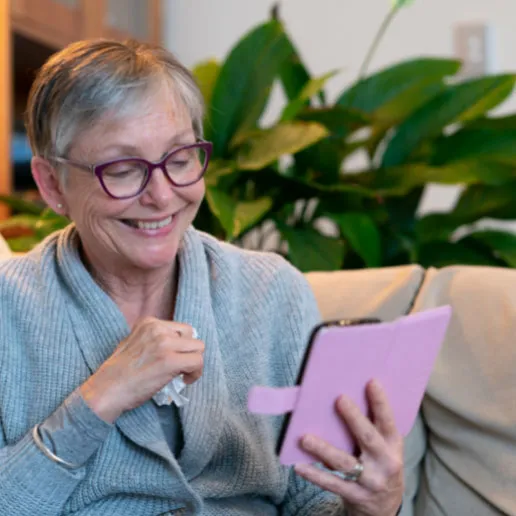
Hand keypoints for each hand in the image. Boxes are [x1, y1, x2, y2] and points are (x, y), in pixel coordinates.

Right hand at [80, 317, 203, 422]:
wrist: (105, 391)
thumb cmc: (117, 374)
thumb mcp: (132, 344)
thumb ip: (152, 340)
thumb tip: (175, 345)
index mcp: (148, 322)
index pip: (180, 329)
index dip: (181, 346)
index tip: (174, 359)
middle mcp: (157, 328)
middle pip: (192, 335)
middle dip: (188, 352)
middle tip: (180, 368)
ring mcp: (164, 343)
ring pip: (199, 348)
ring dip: (194, 362)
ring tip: (183, 375)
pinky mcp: (170, 360)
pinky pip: (197, 362)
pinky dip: (196, 373)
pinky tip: (185, 381)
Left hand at [294, 379, 403, 515]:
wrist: (385, 507)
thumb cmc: (380, 464)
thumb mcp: (385, 447)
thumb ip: (372, 427)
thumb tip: (345, 396)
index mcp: (393, 446)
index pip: (388, 421)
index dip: (381, 403)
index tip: (371, 381)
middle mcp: (385, 463)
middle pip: (368, 438)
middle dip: (354, 418)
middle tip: (339, 399)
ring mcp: (370, 481)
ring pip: (345, 463)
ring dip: (324, 449)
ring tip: (305, 438)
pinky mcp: (355, 496)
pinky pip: (333, 484)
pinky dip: (315, 475)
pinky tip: (299, 466)